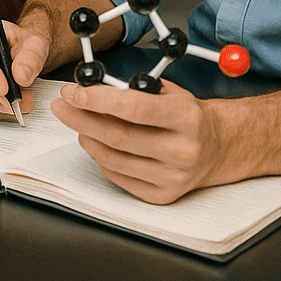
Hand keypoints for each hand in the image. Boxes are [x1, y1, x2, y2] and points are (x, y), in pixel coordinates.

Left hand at [50, 79, 225, 203]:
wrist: (218, 147)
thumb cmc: (187, 116)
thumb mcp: (168, 92)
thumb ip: (131, 89)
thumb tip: (86, 85)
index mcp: (187, 118)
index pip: (134, 108)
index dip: (97, 100)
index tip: (73, 92)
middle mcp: (183, 151)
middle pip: (117, 136)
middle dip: (81, 118)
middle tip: (62, 105)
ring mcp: (173, 177)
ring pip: (112, 158)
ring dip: (86, 137)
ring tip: (78, 121)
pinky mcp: (162, 196)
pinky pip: (116, 176)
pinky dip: (100, 157)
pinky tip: (99, 142)